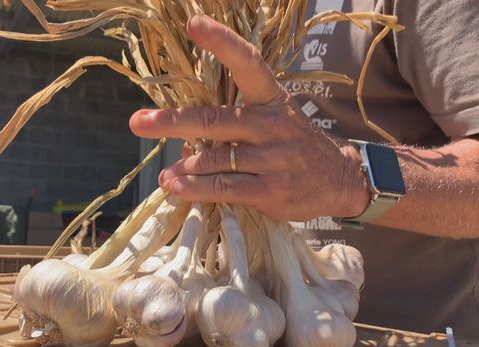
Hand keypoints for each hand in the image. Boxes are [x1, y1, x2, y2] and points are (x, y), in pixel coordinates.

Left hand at [129, 15, 368, 221]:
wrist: (339, 178)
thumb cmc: (294, 145)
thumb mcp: (274, 119)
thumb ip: (233, 122)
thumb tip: (184, 140)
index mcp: (271, 98)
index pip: (247, 62)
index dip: (221, 42)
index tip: (193, 24)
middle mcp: (271, 124)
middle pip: (216, 119)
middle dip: (173, 122)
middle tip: (138, 122)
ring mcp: (272, 158)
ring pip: (215, 159)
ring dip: (184, 167)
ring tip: (165, 176)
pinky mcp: (271, 189)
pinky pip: (226, 187)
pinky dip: (197, 189)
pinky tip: (178, 188)